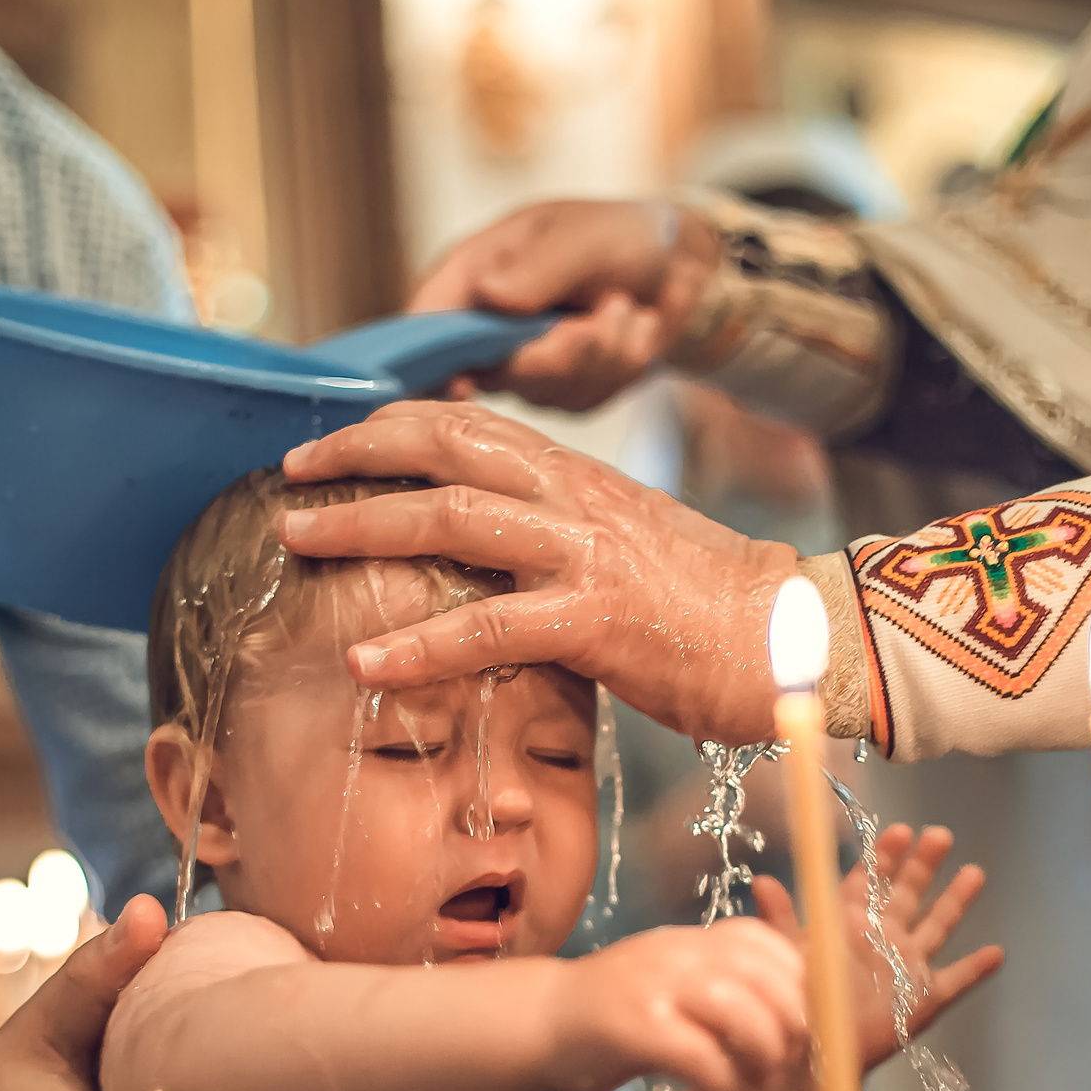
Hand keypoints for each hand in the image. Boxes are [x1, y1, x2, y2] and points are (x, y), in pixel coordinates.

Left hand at [279, 401, 798, 744]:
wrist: (800, 639)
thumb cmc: (715, 609)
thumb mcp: (631, 548)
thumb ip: (564, 538)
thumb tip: (500, 558)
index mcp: (582, 478)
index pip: (472, 424)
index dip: (395, 425)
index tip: (337, 443)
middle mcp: (575, 500)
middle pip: (444, 448)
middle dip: (356, 456)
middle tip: (289, 476)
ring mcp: (584, 556)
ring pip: (450, 520)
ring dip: (361, 526)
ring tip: (296, 541)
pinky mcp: (595, 624)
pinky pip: (486, 628)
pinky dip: (416, 647)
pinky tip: (364, 666)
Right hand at [410, 199, 721, 411]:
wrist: (683, 266)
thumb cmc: (621, 234)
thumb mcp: (581, 236)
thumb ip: (539, 268)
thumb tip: (491, 295)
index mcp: (472, 275)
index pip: (423, 329)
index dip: (433, 363)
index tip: (467, 382)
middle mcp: (488, 327)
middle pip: (493, 374)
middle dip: (562, 351)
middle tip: (613, 308)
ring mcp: (524, 364)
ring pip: (547, 392)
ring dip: (604, 352)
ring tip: (628, 305)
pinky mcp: (563, 391)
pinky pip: (584, 400)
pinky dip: (622, 366)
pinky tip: (636, 329)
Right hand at [547, 917, 807, 1090]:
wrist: (537, 1025)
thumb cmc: (614, 1015)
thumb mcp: (669, 983)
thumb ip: (720, 987)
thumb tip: (794, 1019)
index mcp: (688, 941)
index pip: (762, 942)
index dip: (796, 982)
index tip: (801, 1023)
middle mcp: (674, 953)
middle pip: (763, 976)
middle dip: (789, 1024)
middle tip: (783, 1061)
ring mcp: (652, 986)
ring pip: (739, 1011)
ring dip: (762, 1056)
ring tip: (755, 1085)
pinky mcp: (633, 1027)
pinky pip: (700, 1057)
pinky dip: (721, 1087)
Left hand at [752, 823, 1003, 1069]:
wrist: (816, 1056)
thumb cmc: (798, 1005)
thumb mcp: (787, 958)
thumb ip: (780, 919)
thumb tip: (761, 880)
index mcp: (849, 924)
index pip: (869, 881)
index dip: (884, 856)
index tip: (898, 831)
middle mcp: (882, 939)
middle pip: (908, 894)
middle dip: (924, 864)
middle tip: (939, 834)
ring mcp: (906, 968)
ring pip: (937, 926)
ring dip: (956, 900)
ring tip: (974, 873)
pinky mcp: (923, 1001)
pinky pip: (956, 981)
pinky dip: (976, 969)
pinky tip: (996, 954)